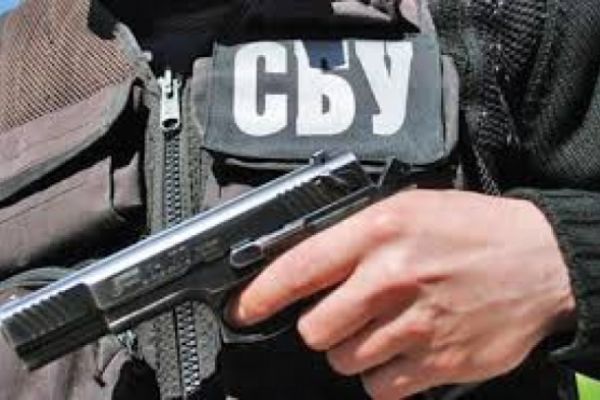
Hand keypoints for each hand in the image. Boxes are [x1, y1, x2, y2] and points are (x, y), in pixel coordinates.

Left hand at [230, 190, 575, 398]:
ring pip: (345, 360)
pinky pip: (380, 387)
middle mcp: (391, 278)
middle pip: (315, 329)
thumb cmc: (474, 230)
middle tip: (339, 316)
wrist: (542, 261)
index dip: (262, 293)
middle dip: (319, 327)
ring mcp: (415, 325)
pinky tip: (401, 351)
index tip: (243, 309)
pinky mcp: (438, 362)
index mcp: (380, 232)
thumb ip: (357, 233)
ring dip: (352, 350)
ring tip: (380, 329)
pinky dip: (382, 376)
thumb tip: (309, 261)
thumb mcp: (410, 208)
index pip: (300, 267)